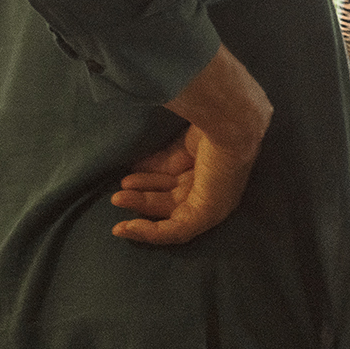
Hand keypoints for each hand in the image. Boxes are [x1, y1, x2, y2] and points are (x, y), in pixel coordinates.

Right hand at [109, 44, 268, 244]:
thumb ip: (164, 148)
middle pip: (172, 193)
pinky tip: (126, 227)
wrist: (232, 118)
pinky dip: (149, 233)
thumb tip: (136, 156)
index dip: (150, 173)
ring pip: (170, 212)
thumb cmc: (210, 115)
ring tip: (118, 198)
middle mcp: (214, 179)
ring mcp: (214, 200)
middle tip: (117, 191)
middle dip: (142, 192)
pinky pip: (175, 232)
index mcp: (211, 155)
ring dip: (141, 207)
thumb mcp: (181, 136)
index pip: (178, 170)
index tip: (126, 173)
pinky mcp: (208, 214)